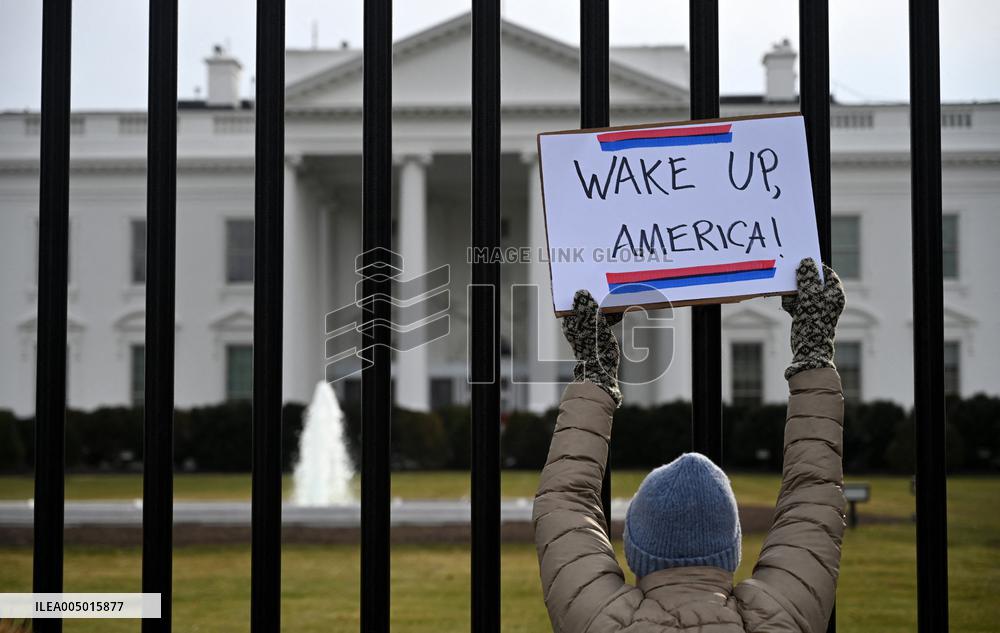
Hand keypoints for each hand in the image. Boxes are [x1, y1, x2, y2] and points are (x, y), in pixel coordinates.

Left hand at [561, 290, 622, 405]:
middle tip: (607, 283)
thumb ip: (587, 308)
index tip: (591, 279)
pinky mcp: (598, 336)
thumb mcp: (593, 325)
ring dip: (606, 304)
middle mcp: (577, 326)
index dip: (582, 289)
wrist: (603, 375)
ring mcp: (587, 331)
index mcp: (570, 323)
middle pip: (586, 305)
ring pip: (596, 311)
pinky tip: (621, 308)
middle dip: (596, 295)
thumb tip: (581, 292)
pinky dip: (611, 314)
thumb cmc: (596, 350)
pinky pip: (604, 320)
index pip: (573, 300)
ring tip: (617, 294)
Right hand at [782, 258, 845, 379]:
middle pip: (811, 281)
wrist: (808, 351)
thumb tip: (807, 261)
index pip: (826, 272)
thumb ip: (808, 278)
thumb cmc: (813, 324)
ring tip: (792, 304)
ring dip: (793, 295)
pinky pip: (797, 302)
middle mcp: (828, 299)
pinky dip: (792, 303)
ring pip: (802, 291)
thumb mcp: (810, 296)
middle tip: (794, 288)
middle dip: (799, 284)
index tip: (800, 268)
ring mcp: (817, 307)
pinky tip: (790, 310)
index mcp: (835, 293)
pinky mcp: (807, 314)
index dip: (813, 269)